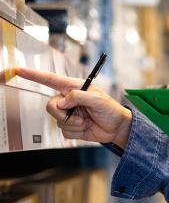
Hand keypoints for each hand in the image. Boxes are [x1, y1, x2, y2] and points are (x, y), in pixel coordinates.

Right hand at [15, 68, 131, 147]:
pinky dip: (76, 132)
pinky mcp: (72, 127)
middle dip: (62, 114)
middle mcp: (69, 100)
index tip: (19, 70)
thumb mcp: (97, 99)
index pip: (50, 80)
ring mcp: (69, 114)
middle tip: (79, 118)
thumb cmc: (110, 110)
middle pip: (51, 106)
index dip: (34, 75)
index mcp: (73, 88)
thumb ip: (78, 97)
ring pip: (57, 121)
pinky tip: (86, 128)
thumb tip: (62, 102)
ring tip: (87, 122)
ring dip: (74, 124)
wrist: (117, 128)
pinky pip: (64, 132)